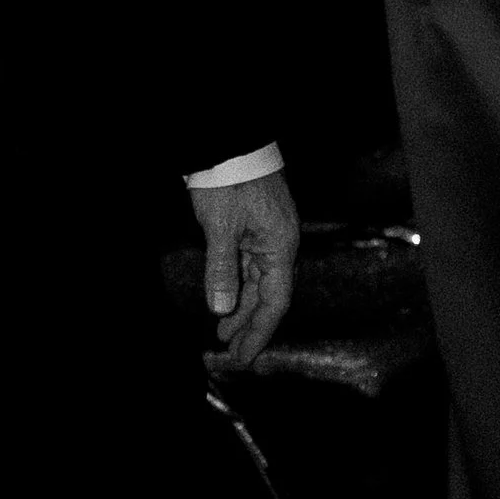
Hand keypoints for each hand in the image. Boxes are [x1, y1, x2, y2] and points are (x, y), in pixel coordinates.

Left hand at [191, 168, 300, 369]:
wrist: (230, 142)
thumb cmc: (228, 179)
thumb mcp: (219, 226)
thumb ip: (221, 269)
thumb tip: (221, 310)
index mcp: (280, 247)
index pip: (274, 302)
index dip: (259, 332)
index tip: (244, 357)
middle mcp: (280, 245)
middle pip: (269, 296)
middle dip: (250, 327)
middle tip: (232, 354)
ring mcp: (268, 235)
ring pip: (258, 282)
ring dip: (242, 309)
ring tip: (223, 334)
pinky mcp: (255, 227)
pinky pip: (250, 267)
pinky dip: (238, 286)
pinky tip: (226, 300)